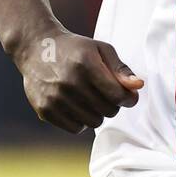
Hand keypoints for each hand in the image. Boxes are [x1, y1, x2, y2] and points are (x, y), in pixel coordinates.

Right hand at [12, 25, 143, 132]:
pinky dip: (81, 121)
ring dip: (98, 113)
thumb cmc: (76, 49)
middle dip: (113, 104)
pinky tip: (77, 106)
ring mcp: (55, 97)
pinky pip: (75, 129)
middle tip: (106, 94)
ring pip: (93, 122)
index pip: (117, 95)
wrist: (37, 48)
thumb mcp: (101, 50)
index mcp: (86, 64)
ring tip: (91, 98)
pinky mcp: (44, 110)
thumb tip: (138, 86)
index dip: (128, 98)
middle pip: (108, 111)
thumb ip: (121, 69)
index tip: (128, 96)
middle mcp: (69, 82)